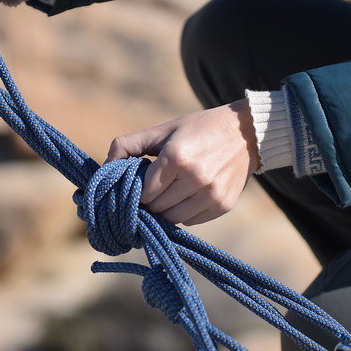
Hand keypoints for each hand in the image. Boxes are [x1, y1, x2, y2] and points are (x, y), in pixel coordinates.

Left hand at [106, 99, 259, 225]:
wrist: (246, 133)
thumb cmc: (198, 129)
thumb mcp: (163, 130)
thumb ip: (128, 145)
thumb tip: (104, 168)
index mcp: (176, 157)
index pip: (143, 193)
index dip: (137, 192)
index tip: (138, 186)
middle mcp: (195, 178)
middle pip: (156, 208)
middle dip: (149, 202)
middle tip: (152, 190)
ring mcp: (211, 194)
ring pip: (172, 219)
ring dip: (165, 210)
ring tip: (168, 193)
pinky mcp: (223, 205)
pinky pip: (191, 221)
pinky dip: (184, 213)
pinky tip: (187, 195)